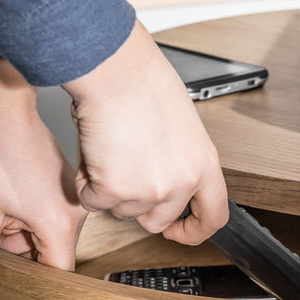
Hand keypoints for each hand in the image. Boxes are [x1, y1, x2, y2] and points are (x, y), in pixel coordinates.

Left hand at [0, 56, 87, 299]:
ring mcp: (73, 197)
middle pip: (49, 255)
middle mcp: (77, 213)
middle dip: (17, 252)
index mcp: (61, 225)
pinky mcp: (66, 186)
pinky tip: (4, 199)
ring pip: (45, 235)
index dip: (34, 287)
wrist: (1, 109)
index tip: (14, 290)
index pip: (57, 276)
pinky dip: (24, 216)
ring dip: (18, 233)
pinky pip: (47, 216)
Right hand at [63, 21, 228, 243]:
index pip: (213, 216)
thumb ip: (178, 159)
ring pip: (121, 211)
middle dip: (137, 205)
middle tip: (124, 175)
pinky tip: (92, 152)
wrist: (116, 68)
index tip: (178, 230)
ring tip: (109, 148)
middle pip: (157, 221)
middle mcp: (181, 182)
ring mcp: (149, 190)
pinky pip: (92, 201)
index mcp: (203, 164)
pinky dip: (85, 183)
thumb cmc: (142, 81)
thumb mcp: (181, 127)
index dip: (194, 230)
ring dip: (109, 188)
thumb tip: (162, 177)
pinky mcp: (115, 190)